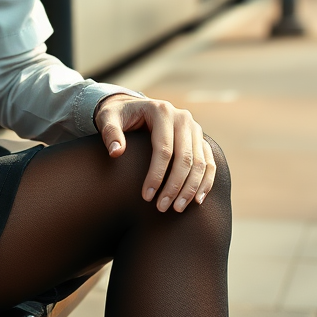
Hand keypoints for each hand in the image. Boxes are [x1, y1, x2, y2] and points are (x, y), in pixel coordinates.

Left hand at [94, 94, 216, 212]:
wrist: (132, 107)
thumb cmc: (117, 115)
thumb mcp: (108, 118)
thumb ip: (110, 133)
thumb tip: (116, 152)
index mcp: (161, 111)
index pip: (163, 149)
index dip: (156, 175)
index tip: (146, 197)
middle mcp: (183, 118)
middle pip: (185, 158)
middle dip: (175, 186)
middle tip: (162, 208)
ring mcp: (194, 128)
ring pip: (200, 163)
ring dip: (191, 188)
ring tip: (177, 209)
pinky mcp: (199, 139)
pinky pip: (209, 163)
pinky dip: (205, 182)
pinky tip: (197, 200)